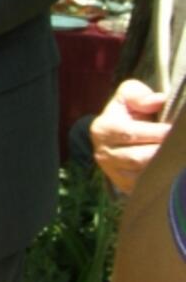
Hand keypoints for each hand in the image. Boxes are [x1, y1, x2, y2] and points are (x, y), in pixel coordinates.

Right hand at [90, 78, 170, 194]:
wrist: (117, 134)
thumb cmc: (128, 112)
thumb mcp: (129, 94)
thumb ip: (140, 95)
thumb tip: (158, 101)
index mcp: (103, 129)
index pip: (131, 133)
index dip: (155, 133)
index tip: (174, 130)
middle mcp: (103, 153)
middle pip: (137, 158)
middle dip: (161, 152)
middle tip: (179, 147)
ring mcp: (112, 172)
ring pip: (141, 175)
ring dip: (162, 168)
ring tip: (177, 159)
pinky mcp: (123, 185)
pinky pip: (143, 187)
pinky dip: (158, 180)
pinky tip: (170, 171)